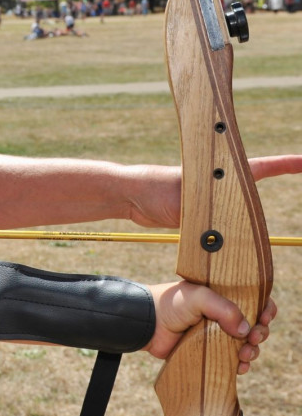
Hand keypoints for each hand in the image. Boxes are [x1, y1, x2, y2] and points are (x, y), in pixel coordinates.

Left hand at [128, 155, 301, 227]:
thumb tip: (222, 229)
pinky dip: (227, 238)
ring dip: (243, 228)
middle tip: (281, 194)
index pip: (260, 167)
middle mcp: (218, 186)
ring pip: (237, 215)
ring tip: (246, 241)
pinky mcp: (199, 215)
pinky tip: (230, 250)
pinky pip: (221, 227)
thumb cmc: (155, 188)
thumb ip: (205, 210)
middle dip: (263, 206)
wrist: (131, 196)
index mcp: (219, 174)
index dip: (285, 164)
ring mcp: (210, 200)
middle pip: (251, 195)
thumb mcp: (184, 198)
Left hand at [144, 281, 276, 374]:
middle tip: (254, 338)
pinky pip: (233, 361)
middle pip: (255, 325)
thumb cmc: (170, 304)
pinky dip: (241, 365)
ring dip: (252, 351)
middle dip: (261, 333)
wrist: (146, 323)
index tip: (264, 317)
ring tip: (244, 353)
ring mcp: (217, 335)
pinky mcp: (209, 352)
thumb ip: (223, 308)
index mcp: (223, 297)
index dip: (265, 309)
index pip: (255, 301)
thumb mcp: (198, 296)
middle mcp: (223, 315)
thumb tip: (246, 330)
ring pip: (247, 345)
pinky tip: (240, 366)